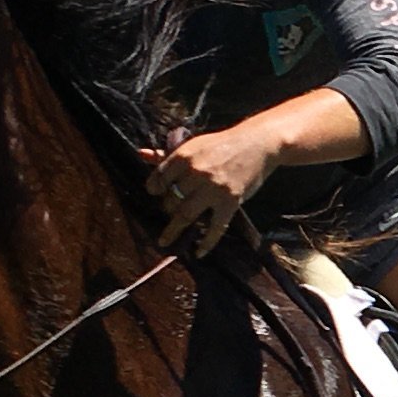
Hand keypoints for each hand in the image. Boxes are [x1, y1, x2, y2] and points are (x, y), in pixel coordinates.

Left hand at [141, 125, 277, 256]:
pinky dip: (207, 243)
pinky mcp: (230, 201)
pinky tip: (199, 253)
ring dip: (173, 229)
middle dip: (168, 207)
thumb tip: (141, 153)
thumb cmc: (222, 145)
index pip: (159, 178)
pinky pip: (216, 228)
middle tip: (171, 209)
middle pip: (171, 199)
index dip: (154, 188)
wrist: (256, 144)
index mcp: (184, 156)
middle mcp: (196, 172)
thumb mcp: (193, 146)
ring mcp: (213, 189)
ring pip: (185, 214)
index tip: (156, 193)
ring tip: (166, 240)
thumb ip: (167, 154)